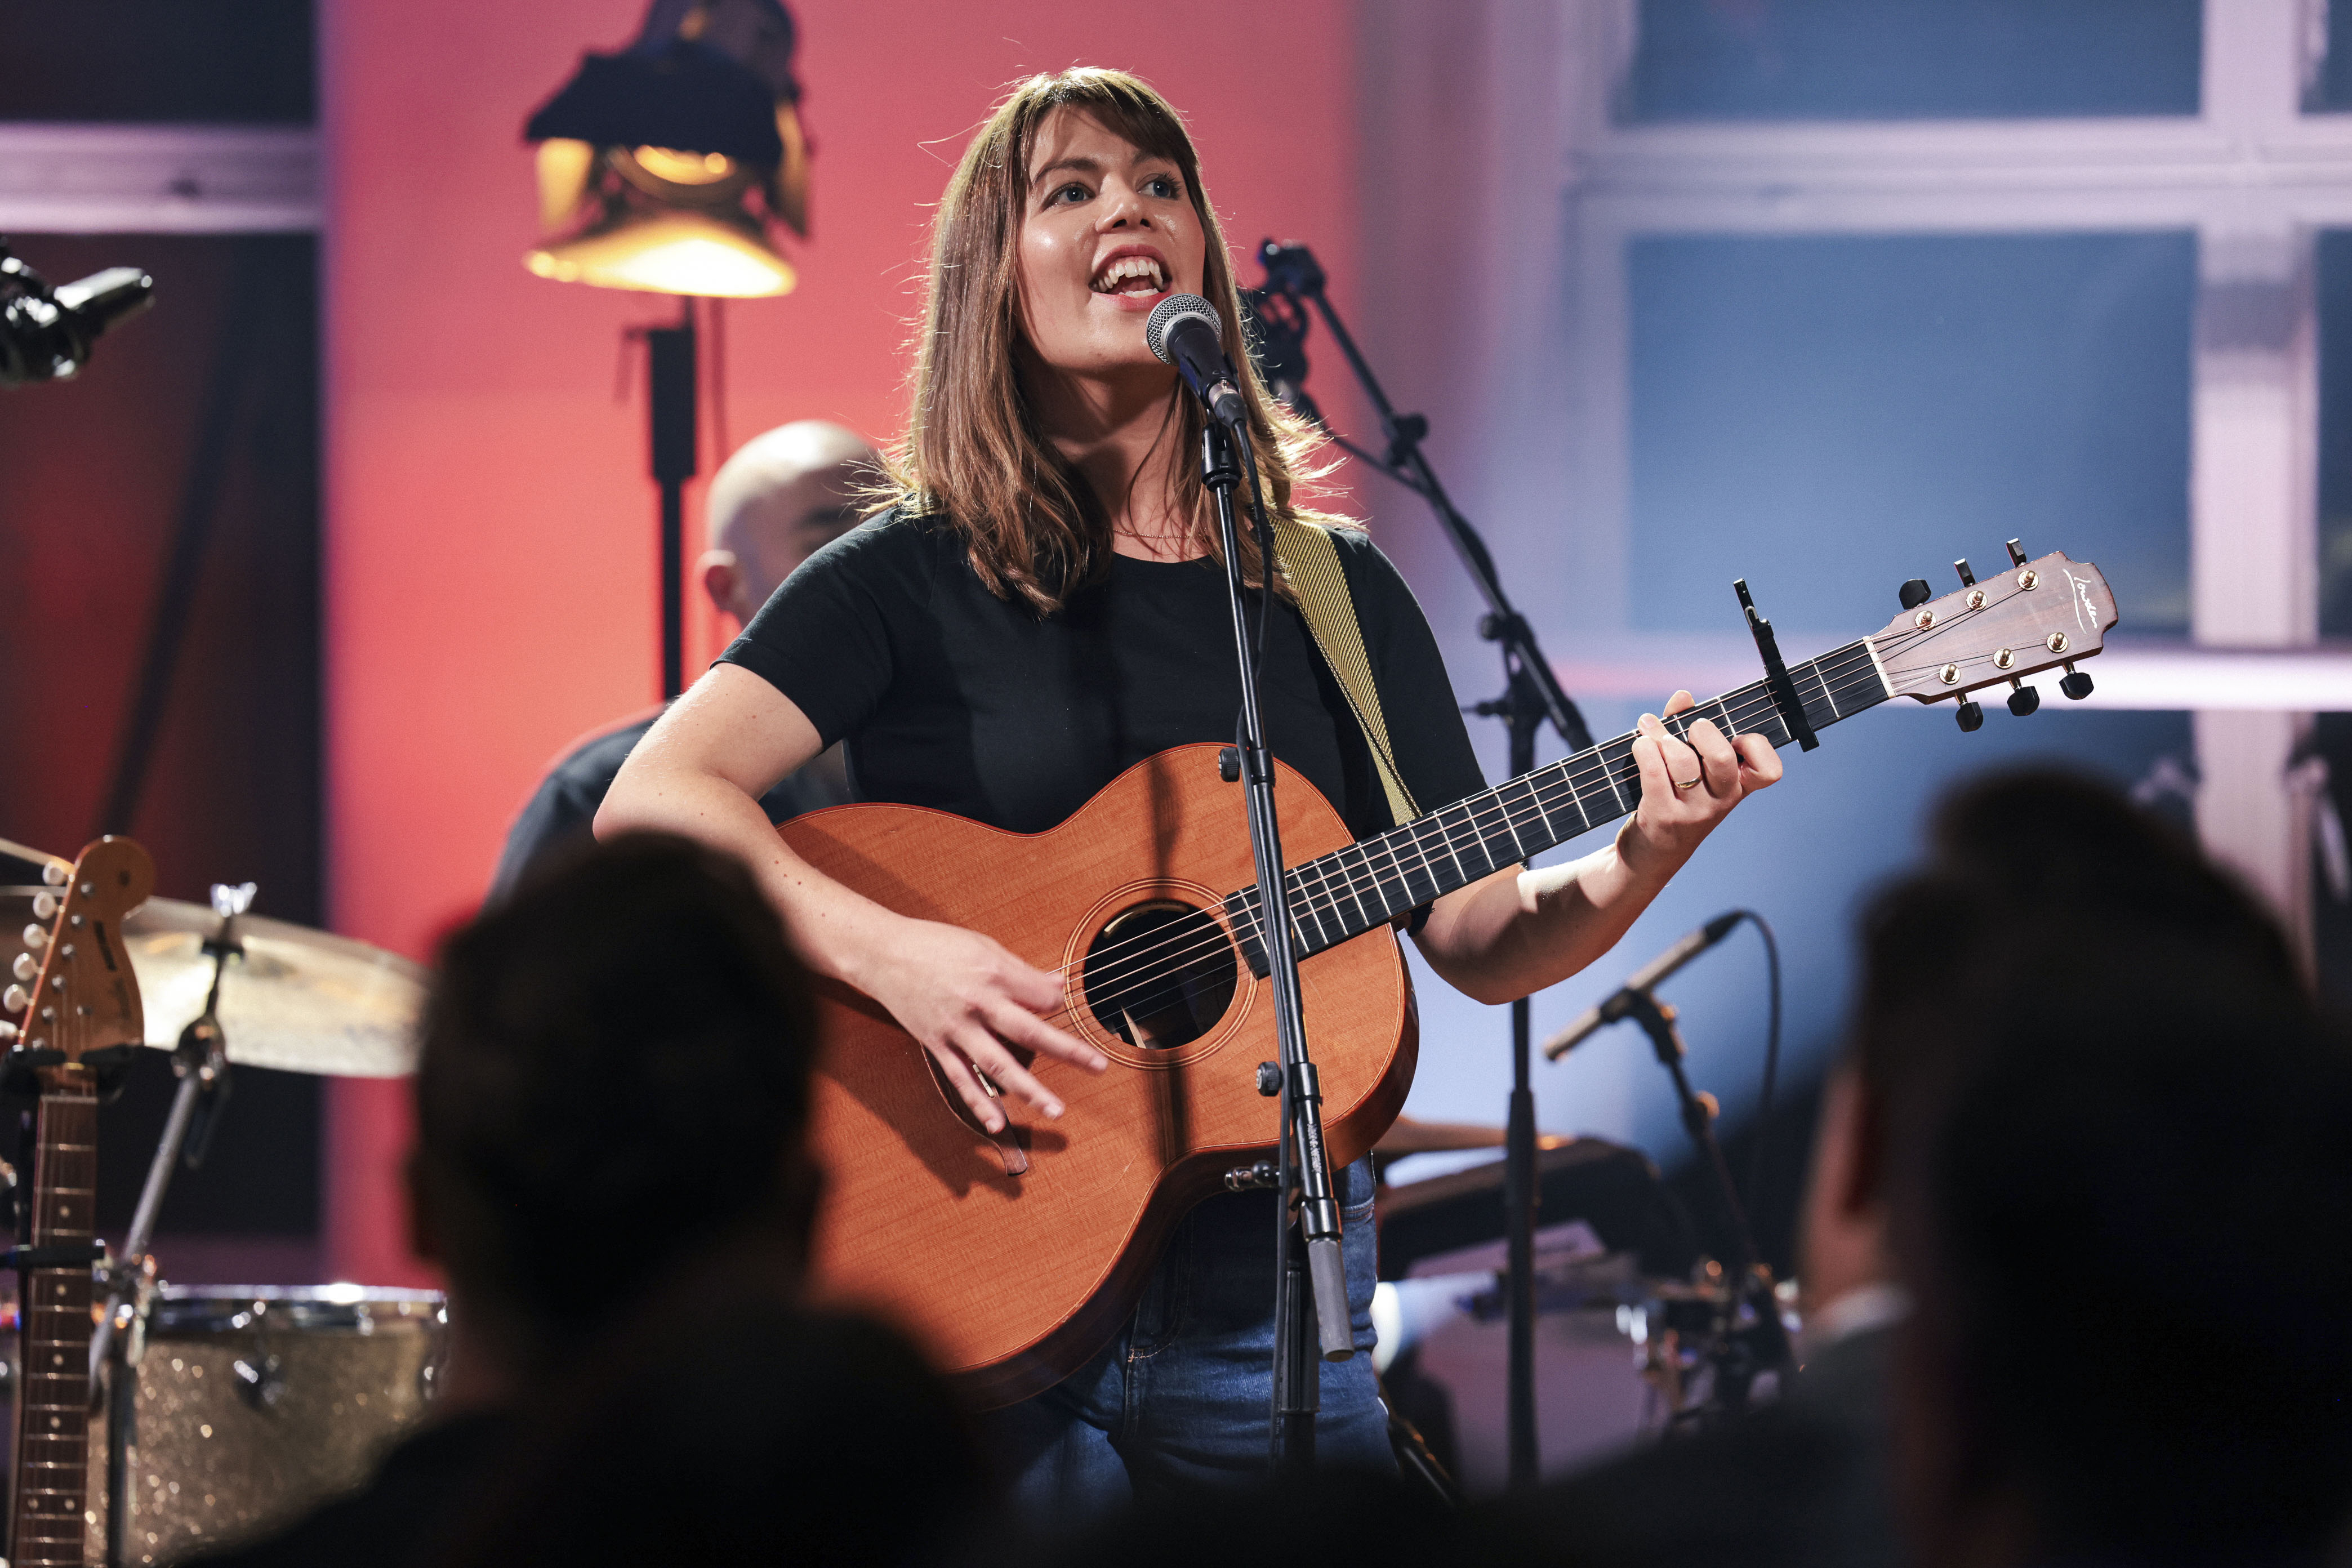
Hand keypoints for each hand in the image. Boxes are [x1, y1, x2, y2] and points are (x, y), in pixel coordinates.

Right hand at [856, 917, 1108, 1132]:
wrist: (883, 954)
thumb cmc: (935, 945)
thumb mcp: (983, 946)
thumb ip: (1021, 971)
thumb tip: (1057, 985)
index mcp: (993, 972)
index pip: (1040, 997)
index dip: (1056, 1005)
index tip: (1060, 1008)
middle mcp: (977, 1002)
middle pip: (1030, 1032)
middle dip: (1068, 1051)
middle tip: (1098, 1066)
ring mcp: (956, 1028)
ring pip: (999, 1064)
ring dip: (1030, 1089)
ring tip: (1056, 1109)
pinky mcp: (937, 1044)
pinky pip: (961, 1079)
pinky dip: (980, 1102)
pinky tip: (999, 1123)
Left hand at [1622, 690, 1782, 874]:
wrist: (1650, 856)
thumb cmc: (1673, 801)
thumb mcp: (1691, 771)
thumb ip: (1686, 728)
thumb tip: (1682, 696)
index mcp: (1737, 788)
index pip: (1769, 771)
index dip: (1755, 745)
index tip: (1734, 737)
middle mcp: (1720, 802)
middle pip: (1722, 758)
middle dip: (1702, 731)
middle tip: (1690, 730)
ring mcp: (1692, 812)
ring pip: (1683, 762)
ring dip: (1662, 738)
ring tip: (1651, 734)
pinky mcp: (1662, 817)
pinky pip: (1653, 773)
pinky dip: (1644, 750)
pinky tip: (1640, 744)